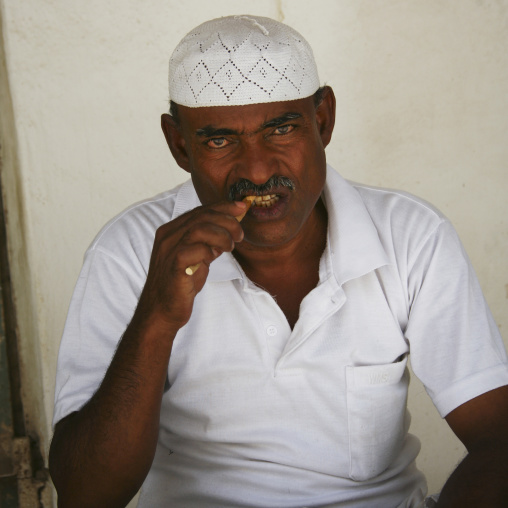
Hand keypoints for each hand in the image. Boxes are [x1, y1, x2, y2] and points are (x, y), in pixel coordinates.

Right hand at [132, 200, 246, 332]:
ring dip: (221, 235)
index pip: (199, 210)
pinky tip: (213, 258)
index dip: (222, 207)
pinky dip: (209, 251)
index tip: (241, 208)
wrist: (162, 311)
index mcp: (171, 230)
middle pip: (202, 216)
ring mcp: (169, 250)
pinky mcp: (174, 265)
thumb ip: (208, 243)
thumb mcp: (197, 258)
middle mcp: (168, 236)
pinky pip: (196, 249)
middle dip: (227, 221)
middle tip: (239, 234)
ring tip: (230, 246)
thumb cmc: (180, 284)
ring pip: (199, 229)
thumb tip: (229, 230)